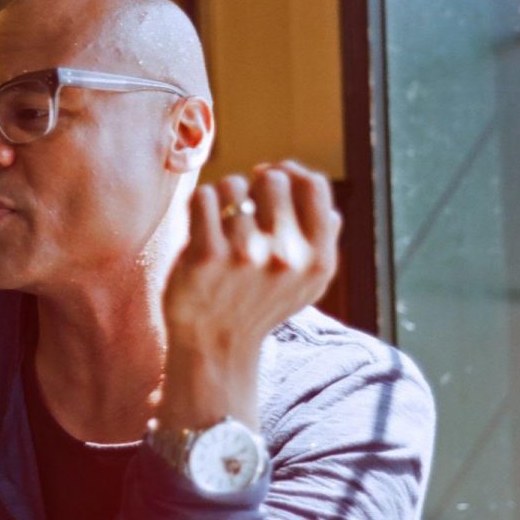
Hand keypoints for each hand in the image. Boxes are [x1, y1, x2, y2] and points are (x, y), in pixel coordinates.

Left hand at [158, 161, 340, 430]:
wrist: (214, 346)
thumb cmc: (258, 303)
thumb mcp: (305, 282)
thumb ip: (320, 235)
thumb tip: (312, 182)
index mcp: (317, 260)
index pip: (314, 185)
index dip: (290, 173)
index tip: (269, 181)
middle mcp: (286, 257)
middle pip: (273, 180)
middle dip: (254, 185)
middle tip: (241, 208)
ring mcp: (245, 256)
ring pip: (233, 185)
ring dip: (222, 197)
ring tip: (220, 222)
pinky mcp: (206, 257)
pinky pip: (203, 198)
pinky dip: (199, 205)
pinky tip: (201, 225)